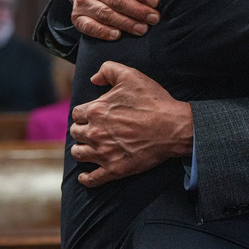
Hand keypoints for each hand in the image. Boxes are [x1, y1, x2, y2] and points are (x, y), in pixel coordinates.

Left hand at [70, 61, 192, 186]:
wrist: (172, 127)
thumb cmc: (153, 101)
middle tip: (88, 131)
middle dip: (80, 130)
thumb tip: (94, 79)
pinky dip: (85, 178)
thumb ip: (108, 70)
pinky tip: (85, 175)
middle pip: (75, 133)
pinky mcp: (114, 169)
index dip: (83, 113)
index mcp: (96, 110)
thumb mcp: (131, 75)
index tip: (89, 115)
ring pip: (79, 154)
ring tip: (85, 149)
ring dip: (80, 150)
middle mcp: (95, 132)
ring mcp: (104, 153)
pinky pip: (92, 179)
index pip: (77, 113)